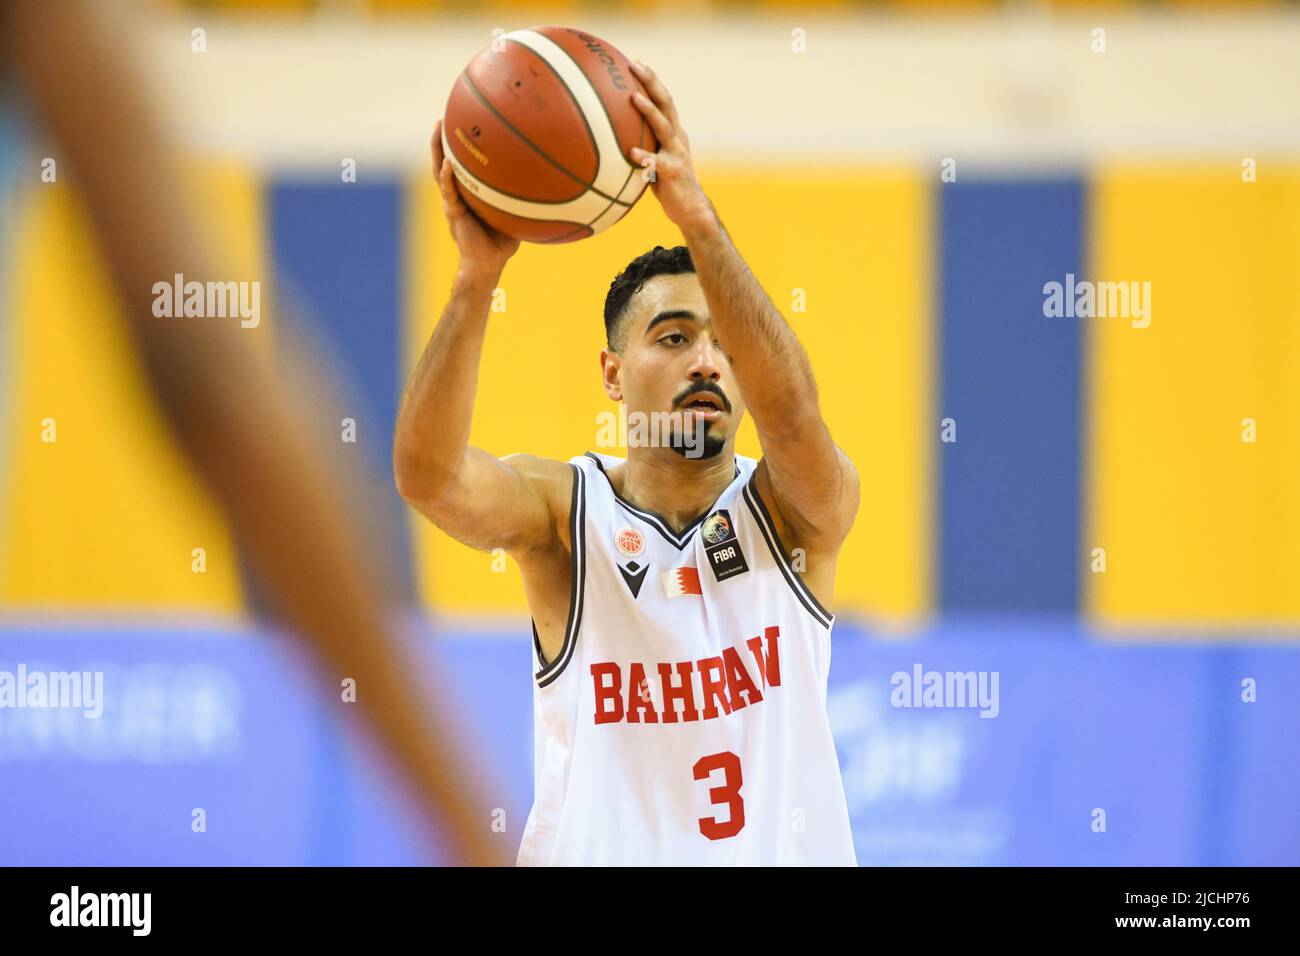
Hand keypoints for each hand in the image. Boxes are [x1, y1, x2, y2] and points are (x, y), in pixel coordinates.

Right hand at [431, 119, 519, 276]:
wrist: (487, 265)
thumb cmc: (502, 242)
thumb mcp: (514, 213)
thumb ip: (522, 197)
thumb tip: (545, 180)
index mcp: (469, 192)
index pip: (461, 164)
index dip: (458, 146)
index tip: (461, 122)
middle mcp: (458, 194)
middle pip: (445, 161)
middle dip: (441, 140)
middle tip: (442, 117)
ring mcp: (453, 203)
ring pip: (440, 171)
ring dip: (437, 151)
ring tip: (436, 130)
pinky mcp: (454, 214)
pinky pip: (449, 193)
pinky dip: (447, 178)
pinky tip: (448, 165)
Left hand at [627, 60, 714, 232]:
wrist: (690, 209)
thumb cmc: (666, 184)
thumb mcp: (654, 159)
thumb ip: (640, 144)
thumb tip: (609, 138)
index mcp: (673, 131)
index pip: (663, 99)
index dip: (651, 79)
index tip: (635, 62)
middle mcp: (677, 137)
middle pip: (666, 102)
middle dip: (652, 82)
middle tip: (635, 65)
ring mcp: (677, 153)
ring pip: (664, 126)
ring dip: (650, 111)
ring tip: (634, 98)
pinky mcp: (674, 172)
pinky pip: (657, 163)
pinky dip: (644, 156)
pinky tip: (630, 152)